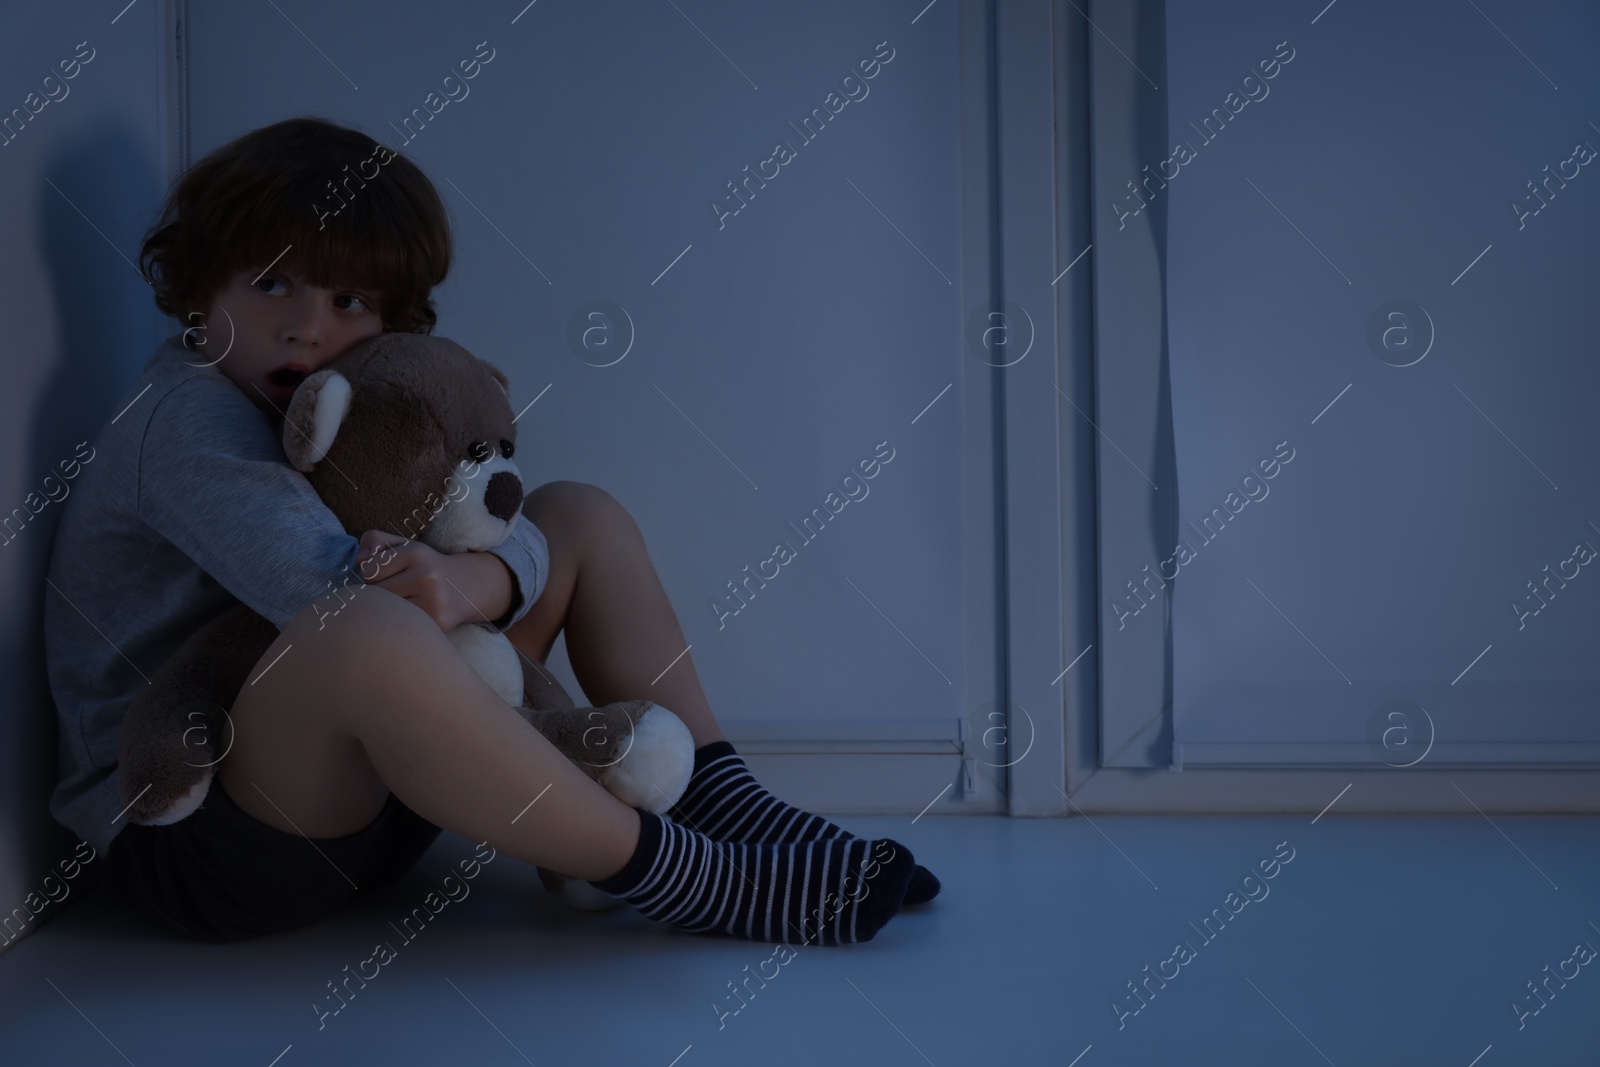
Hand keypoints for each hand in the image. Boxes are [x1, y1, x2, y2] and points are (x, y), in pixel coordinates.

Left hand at [355, 531, 512, 631]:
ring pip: (388, 611)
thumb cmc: (424, 566)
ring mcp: (434, 601)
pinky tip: (411, 617)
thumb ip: (375, 541)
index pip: (369, 570)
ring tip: (400, 603)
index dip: (371, 574)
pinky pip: (403, 625)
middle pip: (377, 593)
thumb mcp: (403, 545)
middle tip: (393, 591)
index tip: (384, 575)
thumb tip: (358, 559)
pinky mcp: (438, 623)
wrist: (467, 586)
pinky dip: (401, 622)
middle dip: (378, 593)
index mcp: (416, 553)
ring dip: (388, 609)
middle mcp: (427, 576)